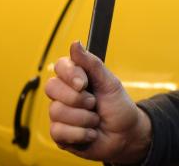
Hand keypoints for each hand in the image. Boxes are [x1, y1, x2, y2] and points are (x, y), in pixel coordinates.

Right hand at [45, 41, 151, 162]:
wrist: (126, 135)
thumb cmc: (118, 107)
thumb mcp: (110, 82)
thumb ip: (91, 63)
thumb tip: (75, 43)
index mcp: (74, 78)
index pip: (59, 66)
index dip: (70, 74)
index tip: (84, 83)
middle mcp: (63, 94)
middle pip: (51, 88)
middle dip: (78, 99)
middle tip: (94, 103)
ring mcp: (60, 114)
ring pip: (56, 111)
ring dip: (84, 118)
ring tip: (95, 120)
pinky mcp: (60, 134)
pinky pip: (58, 131)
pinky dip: (80, 134)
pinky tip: (90, 133)